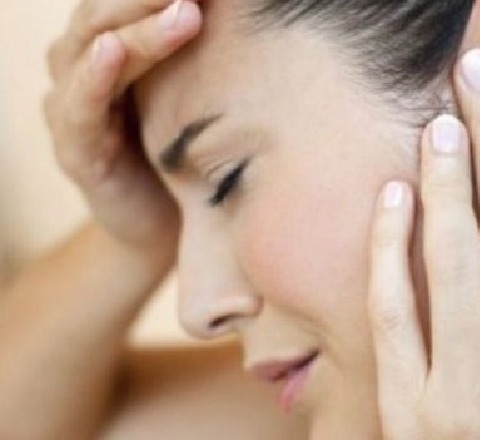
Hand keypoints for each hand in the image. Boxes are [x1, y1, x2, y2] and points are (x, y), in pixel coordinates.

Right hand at [44, 0, 201, 254]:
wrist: (172, 225)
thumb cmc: (194, 151)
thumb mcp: (201, 93)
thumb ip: (208, 49)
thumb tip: (251, 10)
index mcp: (119, 46)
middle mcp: (89, 66)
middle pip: (109, 12)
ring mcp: (76, 107)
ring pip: (95, 49)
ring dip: (138, 27)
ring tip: (185, 9)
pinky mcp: (76, 152)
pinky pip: (80, 106)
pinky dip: (94, 76)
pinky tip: (112, 51)